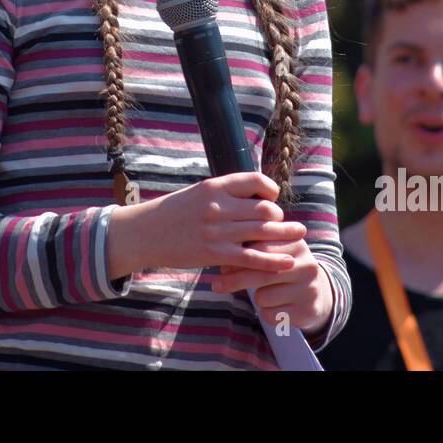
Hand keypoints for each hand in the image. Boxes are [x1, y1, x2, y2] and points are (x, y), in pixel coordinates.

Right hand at [124, 172, 306, 273]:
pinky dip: (274, 260)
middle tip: (280, 222)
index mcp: (214, 186)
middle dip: (278, 215)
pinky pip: (252, 258)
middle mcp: (217, 206)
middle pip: (264, 208)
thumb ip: (222, 193)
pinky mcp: (215, 254)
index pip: (254, 180)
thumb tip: (250, 194)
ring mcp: (217, 231)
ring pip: (263, 231)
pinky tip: (288, 261)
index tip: (271, 198)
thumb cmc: (171, 213)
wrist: (143, 233)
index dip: (269, 190)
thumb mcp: (197, 193)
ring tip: (299, 234)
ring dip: (285, 234)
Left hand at [212, 237, 331, 333]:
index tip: (222, 265)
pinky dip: (266, 313)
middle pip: (261, 274)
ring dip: (256, 298)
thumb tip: (222, 256)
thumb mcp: (275, 251)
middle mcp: (306, 265)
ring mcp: (309, 288)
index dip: (238, 259)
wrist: (316, 292)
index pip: (261, 250)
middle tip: (217, 285)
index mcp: (296, 243)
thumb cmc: (284, 268)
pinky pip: (271, 315)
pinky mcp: (307, 310)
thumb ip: (253, 247)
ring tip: (264, 294)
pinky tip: (274, 307)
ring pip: (263, 297)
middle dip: (235, 280)